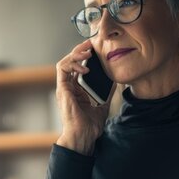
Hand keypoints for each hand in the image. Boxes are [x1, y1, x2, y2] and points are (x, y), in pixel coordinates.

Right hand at [54, 39, 116, 154]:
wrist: (83, 136)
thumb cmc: (90, 126)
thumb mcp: (103, 104)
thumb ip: (107, 93)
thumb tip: (116, 82)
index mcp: (75, 90)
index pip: (77, 67)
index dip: (84, 55)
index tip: (95, 48)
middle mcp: (67, 87)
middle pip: (70, 61)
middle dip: (80, 49)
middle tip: (92, 43)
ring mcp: (63, 88)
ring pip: (64, 62)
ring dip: (75, 53)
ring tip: (87, 50)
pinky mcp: (62, 89)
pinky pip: (62, 69)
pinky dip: (72, 63)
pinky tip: (85, 66)